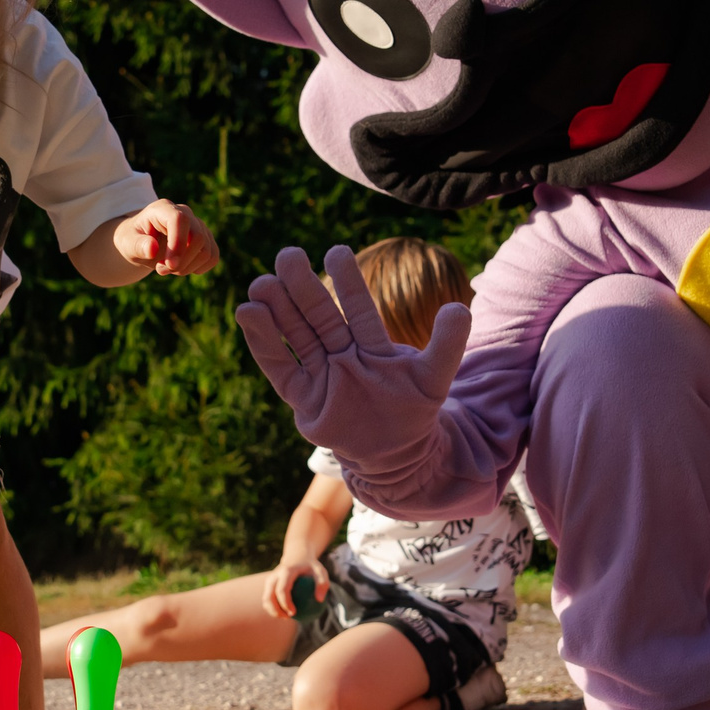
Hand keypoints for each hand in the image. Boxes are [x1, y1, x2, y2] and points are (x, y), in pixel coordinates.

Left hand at [116, 200, 218, 275]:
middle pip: (197, 237)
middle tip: (160, 270)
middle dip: (181, 262)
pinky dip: (199, 268)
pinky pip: (213, 256)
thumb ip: (138, 245)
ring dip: (187, 267)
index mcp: (163, 209)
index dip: (178, 244)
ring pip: (206, 250)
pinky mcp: (206, 238)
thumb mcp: (127, 243)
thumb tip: (152, 249)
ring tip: (168, 268)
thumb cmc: (132, 240)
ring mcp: (198, 225)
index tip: (169, 266)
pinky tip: (183, 267)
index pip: (180, 220)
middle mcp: (184, 212)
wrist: (141, 242)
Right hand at [236, 245, 468, 463]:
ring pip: (296, 336)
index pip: (358, 309)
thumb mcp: (433, 378)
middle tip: (288, 254)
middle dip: (303, 287)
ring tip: (262, 282)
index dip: (347, 282)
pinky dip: (265, 343)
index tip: (336, 251)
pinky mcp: (304, 398)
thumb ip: (447, 345)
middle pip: (319, 316)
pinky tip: (248, 314)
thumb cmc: (413, 414)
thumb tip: (460, 307)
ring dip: (278, 309)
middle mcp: (343, 355)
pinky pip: (280, 366)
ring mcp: (321, 375)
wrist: (395, 457)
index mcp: (371, 346)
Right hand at [263, 558, 327, 618]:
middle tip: (288, 617)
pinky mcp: (269, 585)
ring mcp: (270, 581)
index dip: (285, 603)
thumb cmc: (310, 566)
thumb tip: (320, 600)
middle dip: (275, 610)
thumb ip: (322, 584)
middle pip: (269, 596)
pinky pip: (268, 599)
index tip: (294, 613)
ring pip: (266, 599)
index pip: (281, 590)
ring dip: (273, 611)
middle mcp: (274, 576)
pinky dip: (274, 608)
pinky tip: (285, 614)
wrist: (297, 556)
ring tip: (286, 617)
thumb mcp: (321, 571)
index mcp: (285, 572)